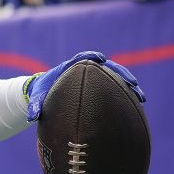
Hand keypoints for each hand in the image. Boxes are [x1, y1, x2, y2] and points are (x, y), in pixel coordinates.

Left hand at [23, 51, 143, 121]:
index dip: (91, 57)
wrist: (45, 92)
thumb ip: (35, 106)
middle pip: (106, 68)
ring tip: (140, 96)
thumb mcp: (37, 99)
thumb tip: (33, 116)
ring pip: (114, 78)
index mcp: (70, 68)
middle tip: (131, 82)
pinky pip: (115, 87)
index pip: (82, 59)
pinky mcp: (99, 86)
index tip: (100, 59)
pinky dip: (125, 93)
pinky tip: (137, 104)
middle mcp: (85, 71)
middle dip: (120, 73)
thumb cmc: (41, 93)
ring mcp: (94, 78)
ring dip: (128, 84)